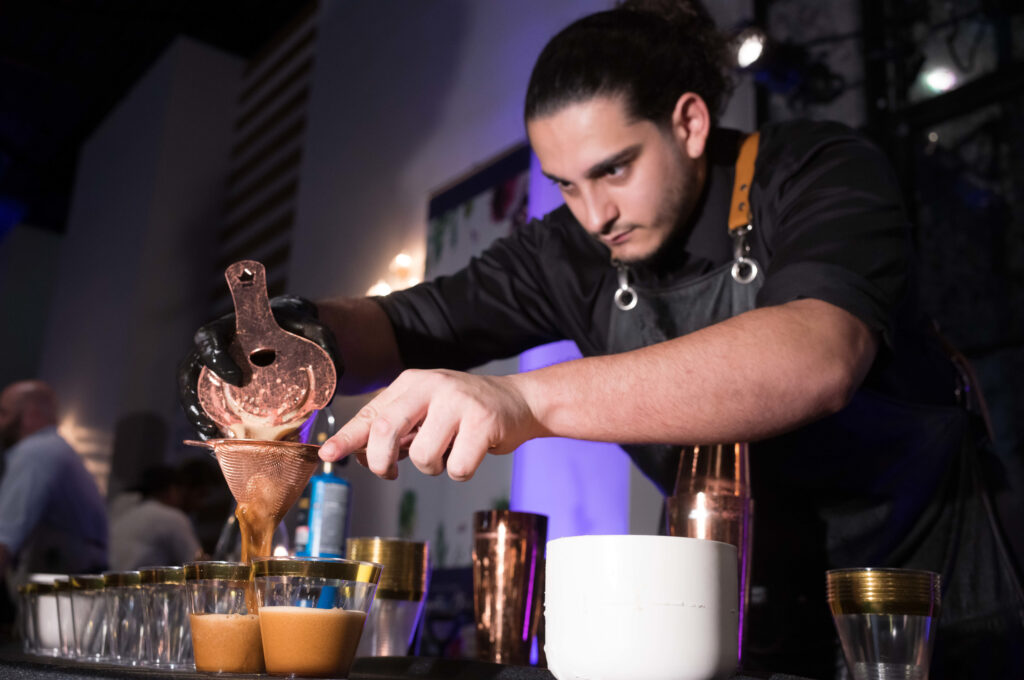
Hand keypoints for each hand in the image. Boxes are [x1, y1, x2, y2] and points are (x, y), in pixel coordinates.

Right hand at [177, 295, 342, 438]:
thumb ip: (325, 341)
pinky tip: (225, 441)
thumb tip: (338, 372)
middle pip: (192, 372)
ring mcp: (214, 368)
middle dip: (196, 400)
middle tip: (213, 424)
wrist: (291, 329)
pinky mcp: (221, 386)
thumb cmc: (297, 325)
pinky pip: (208, 405)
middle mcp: (216, 348)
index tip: (236, 378)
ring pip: (194, 393)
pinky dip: (213, 423)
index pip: (209, 339)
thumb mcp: (312, 327)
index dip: (214, 358)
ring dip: (200, 418)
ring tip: (216, 440)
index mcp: (232, 327)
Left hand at [319, 369, 540, 480]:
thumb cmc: (466, 412)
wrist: (519, 402)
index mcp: (412, 382)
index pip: (370, 413)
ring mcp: (459, 403)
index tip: (327, 455)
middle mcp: (432, 386)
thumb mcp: (426, 410)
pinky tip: (472, 452)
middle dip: (380, 461)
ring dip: (432, 468)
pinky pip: (456, 467)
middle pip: (385, 429)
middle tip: (389, 472)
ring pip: (422, 457)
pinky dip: (460, 470)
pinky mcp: (483, 422)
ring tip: (449, 452)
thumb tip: (358, 454)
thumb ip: (395, 429)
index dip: (346, 437)